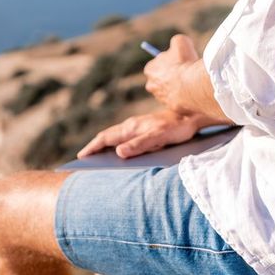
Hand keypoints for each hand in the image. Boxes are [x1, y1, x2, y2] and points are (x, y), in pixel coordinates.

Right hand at [77, 109, 208, 159]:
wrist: (193, 116)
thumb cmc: (177, 129)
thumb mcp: (158, 138)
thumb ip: (139, 145)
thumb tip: (119, 153)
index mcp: (131, 128)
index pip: (106, 138)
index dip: (92, 147)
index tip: (81, 156)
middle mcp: (132, 126)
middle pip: (108, 137)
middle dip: (95, 147)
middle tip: (84, 158)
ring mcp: (139, 127)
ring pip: (117, 137)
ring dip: (106, 146)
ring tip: (97, 157)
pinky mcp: (146, 129)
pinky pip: (126, 138)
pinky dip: (118, 145)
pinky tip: (120, 153)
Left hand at [144, 34, 198, 113]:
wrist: (192, 86)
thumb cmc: (185, 63)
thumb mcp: (180, 41)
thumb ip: (176, 42)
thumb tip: (177, 45)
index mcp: (150, 70)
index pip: (156, 64)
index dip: (169, 61)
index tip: (180, 60)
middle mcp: (151, 86)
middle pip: (162, 79)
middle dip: (172, 76)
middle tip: (187, 70)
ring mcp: (161, 99)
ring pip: (171, 90)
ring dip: (180, 86)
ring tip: (192, 81)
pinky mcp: (173, 108)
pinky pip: (180, 100)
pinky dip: (187, 96)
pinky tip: (195, 90)